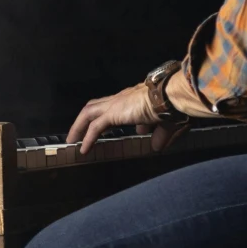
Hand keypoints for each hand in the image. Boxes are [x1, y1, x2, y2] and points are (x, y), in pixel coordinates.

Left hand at [66, 82, 184, 154]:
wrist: (171, 97)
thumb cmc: (174, 107)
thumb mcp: (167, 125)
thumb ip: (160, 135)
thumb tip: (157, 147)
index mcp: (135, 98)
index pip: (118, 107)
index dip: (112, 119)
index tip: (108, 132)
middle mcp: (123, 98)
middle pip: (96, 106)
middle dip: (85, 119)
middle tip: (78, 133)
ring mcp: (116, 104)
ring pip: (89, 113)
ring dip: (79, 127)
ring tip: (73, 140)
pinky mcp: (114, 112)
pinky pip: (95, 127)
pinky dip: (87, 138)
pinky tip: (84, 150)